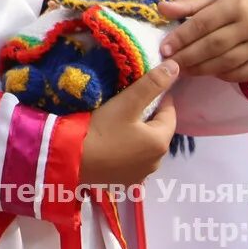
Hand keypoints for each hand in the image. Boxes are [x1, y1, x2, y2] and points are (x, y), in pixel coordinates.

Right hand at [78, 58, 177, 185]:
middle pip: (158, 132)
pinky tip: (112, 143)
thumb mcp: (126, 103)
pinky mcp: (125, 182)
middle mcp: (156, 162)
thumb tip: (176, 66)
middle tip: (128, 103)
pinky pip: (132, 161)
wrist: (71, 159)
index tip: (145, 88)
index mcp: (160, 142)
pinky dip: (127, 150)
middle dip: (149, 117)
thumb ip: (151, 84)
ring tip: (119, 122)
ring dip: (138, 135)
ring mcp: (140, 175)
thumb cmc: (101, 129)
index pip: (170, 114)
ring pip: (145, 148)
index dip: (161, 98)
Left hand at [160, 0, 247, 80]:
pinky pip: (244, 72)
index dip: (181, 38)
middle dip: (188, 57)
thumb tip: (161, 9)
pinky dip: (225, 75)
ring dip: (203, 69)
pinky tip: (210, 72)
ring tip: (184, 70)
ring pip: (227, 62)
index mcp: (235, 4)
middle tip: (170, 64)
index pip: (202, 24)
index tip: (164, 48)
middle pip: (213, 46)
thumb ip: (190, 2)